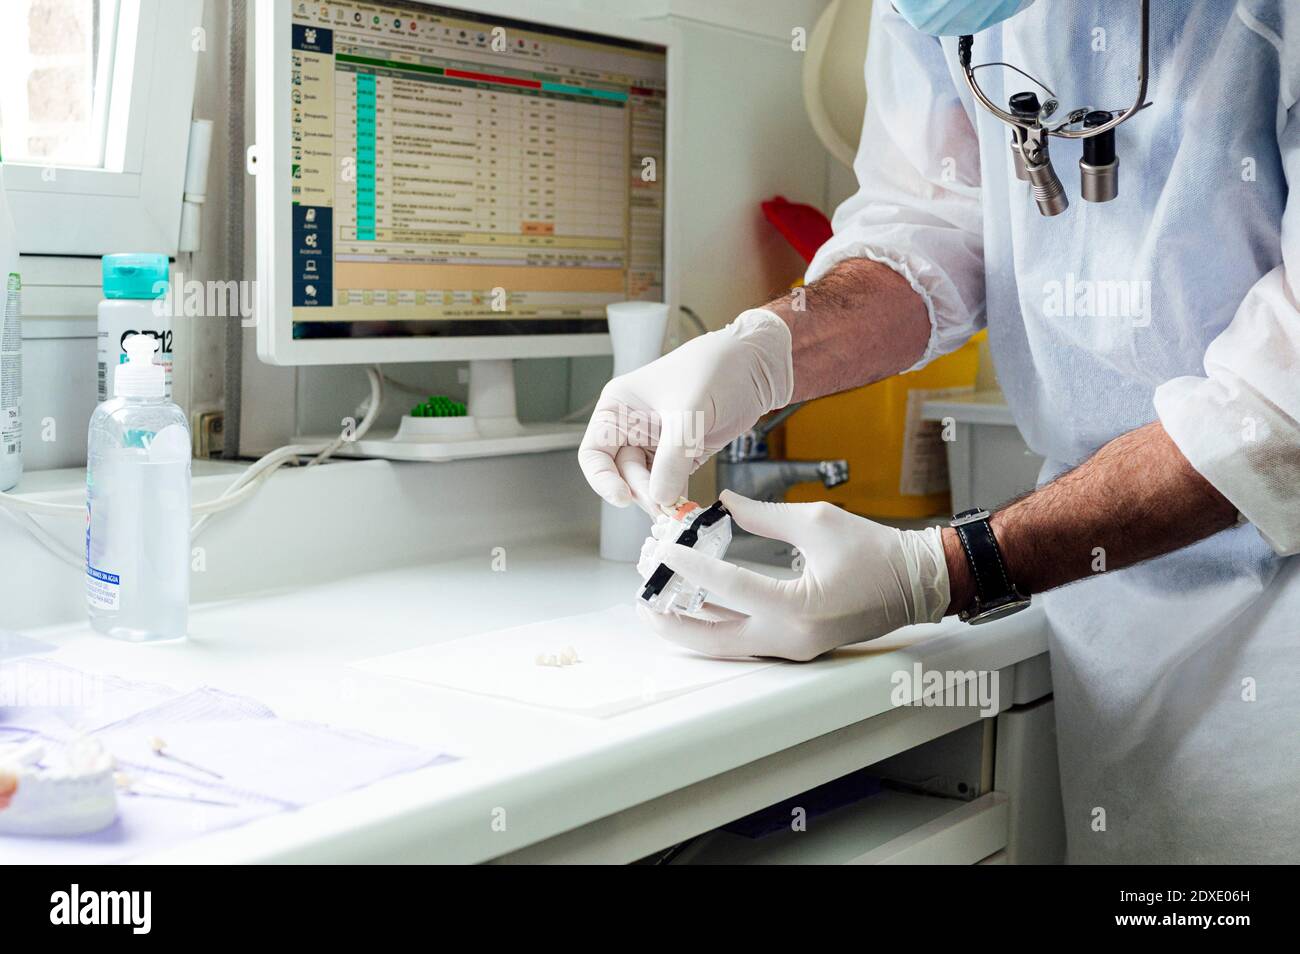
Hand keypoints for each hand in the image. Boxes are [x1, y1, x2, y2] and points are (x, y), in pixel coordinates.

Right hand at [578, 309, 792, 508]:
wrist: (754, 367)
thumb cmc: (715, 368)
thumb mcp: (688, 411)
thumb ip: (672, 456)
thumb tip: (660, 496)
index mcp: (619, 407)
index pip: (594, 452)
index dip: (603, 479)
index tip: (622, 497)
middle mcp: (632, 427)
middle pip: (622, 473)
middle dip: (641, 491)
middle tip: (663, 505)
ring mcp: (657, 443)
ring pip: (646, 483)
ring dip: (659, 498)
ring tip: (677, 510)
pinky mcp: (682, 455)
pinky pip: (670, 483)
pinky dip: (676, 496)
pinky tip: (685, 507)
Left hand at [636, 490, 950, 660]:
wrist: (916, 584)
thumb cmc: (875, 551)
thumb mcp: (818, 522)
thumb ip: (764, 515)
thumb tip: (723, 503)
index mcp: (799, 608)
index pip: (730, 588)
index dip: (692, 566)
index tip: (664, 549)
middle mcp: (792, 639)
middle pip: (716, 639)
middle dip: (674, 621)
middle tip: (643, 600)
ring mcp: (793, 649)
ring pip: (727, 645)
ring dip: (691, 627)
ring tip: (656, 608)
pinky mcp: (795, 646)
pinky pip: (746, 640)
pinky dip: (718, 625)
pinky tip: (694, 608)